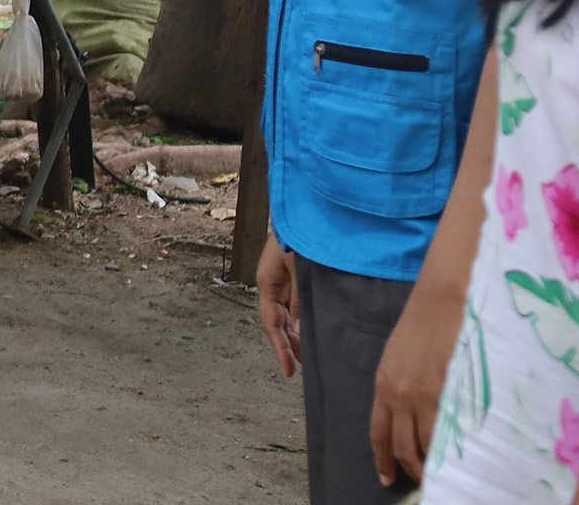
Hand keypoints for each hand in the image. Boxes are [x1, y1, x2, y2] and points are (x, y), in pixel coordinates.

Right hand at [257, 235, 301, 377]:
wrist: (309, 208)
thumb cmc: (302, 233)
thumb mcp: (300, 269)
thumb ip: (299, 301)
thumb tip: (299, 332)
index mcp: (267, 281)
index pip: (271, 323)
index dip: (280, 348)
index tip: (289, 370)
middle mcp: (272, 282)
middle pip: (277, 321)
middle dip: (289, 344)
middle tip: (303, 367)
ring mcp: (283, 278)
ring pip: (286, 314)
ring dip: (296, 333)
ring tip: (309, 354)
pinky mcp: (295, 274)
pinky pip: (295, 303)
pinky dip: (302, 319)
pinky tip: (312, 328)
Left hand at [371, 280, 465, 485]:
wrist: (442, 299)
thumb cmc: (422, 323)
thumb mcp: (398, 358)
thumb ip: (399, 388)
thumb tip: (408, 417)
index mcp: (384, 385)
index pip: (378, 433)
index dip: (383, 460)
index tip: (386, 479)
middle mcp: (400, 395)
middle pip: (403, 446)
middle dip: (410, 469)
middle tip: (423, 482)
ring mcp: (427, 396)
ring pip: (428, 445)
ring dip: (435, 462)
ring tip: (444, 472)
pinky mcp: (451, 392)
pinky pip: (452, 430)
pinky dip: (455, 446)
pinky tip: (463, 454)